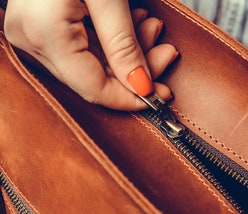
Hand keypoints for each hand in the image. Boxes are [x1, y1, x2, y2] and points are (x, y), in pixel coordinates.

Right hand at [4, 0, 177, 109]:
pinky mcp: (41, 31)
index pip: (94, 89)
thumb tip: (141, 85)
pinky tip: (130, 30)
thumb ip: (123, 44)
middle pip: (95, 81)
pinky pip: (81, 53)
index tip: (158, 95)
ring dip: (125, 56)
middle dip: (134, 72)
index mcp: (46, 35)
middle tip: (164, 56)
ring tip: (151, 32)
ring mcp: (34, 38)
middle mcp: (33, 43)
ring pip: (91, 69)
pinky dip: (109, 46)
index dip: (129, 97)